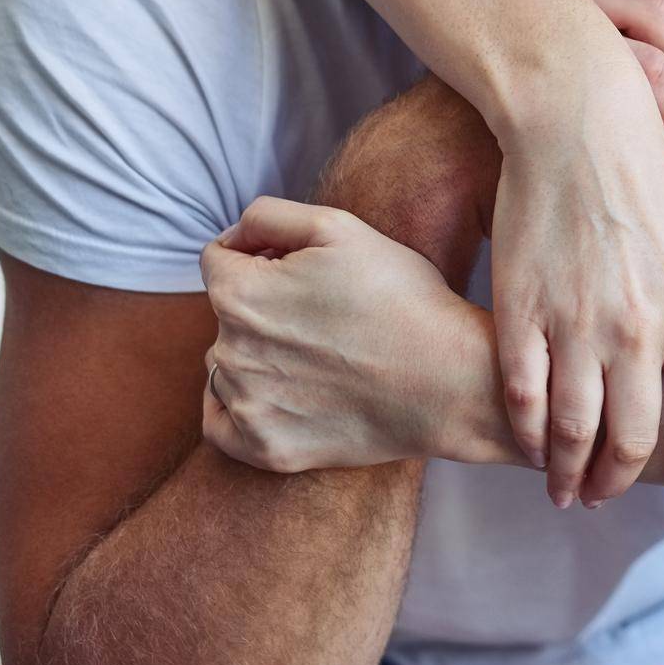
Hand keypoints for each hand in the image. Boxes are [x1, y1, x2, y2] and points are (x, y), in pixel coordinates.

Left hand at [200, 196, 499, 473]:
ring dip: (257, 350)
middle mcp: (229, 353)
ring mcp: (246, 407)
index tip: (300, 264)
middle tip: (325, 308)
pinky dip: (242, 404)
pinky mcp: (264, 449)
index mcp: (239, 294)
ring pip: (227, 363)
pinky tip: (286, 391)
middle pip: (225, 311)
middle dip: (262, 300)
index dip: (258, 251)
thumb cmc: (398, 295)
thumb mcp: (338, 226)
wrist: (446, 379)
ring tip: (320, 350)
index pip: (217, 259)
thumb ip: (267, 215)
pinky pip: (223, 422)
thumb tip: (234, 237)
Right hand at [487, 0, 663, 514]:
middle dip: (622, 479)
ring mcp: (577, 324)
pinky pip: (520, 396)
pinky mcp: (521, 309)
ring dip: (567, 473)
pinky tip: (523, 442)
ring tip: (562, 488)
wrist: (577, 119)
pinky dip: (522, 431)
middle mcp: (641, 330)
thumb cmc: (637, 173)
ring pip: (574, 433)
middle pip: (638, 440)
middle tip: (606, 492)